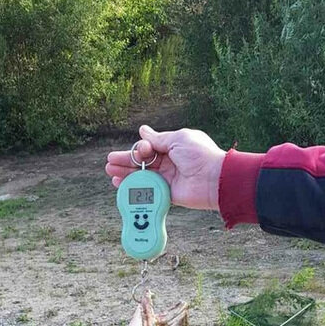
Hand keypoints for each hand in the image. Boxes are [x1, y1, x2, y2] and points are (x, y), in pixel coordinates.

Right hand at [106, 125, 225, 210]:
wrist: (214, 179)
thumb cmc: (200, 155)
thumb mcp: (177, 139)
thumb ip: (158, 138)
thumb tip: (142, 131)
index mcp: (171, 147)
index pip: (148, 148)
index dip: (140, 149)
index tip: (140, 151)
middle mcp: (168, 163)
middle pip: (141, 162)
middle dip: (125, 162)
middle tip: (109, 163)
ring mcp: (167, 179)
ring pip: (142, 177)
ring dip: (125, 175)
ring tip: (111, 173)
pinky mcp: (167, 194)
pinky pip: (148, 192)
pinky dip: (136, 190)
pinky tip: (123, 187)